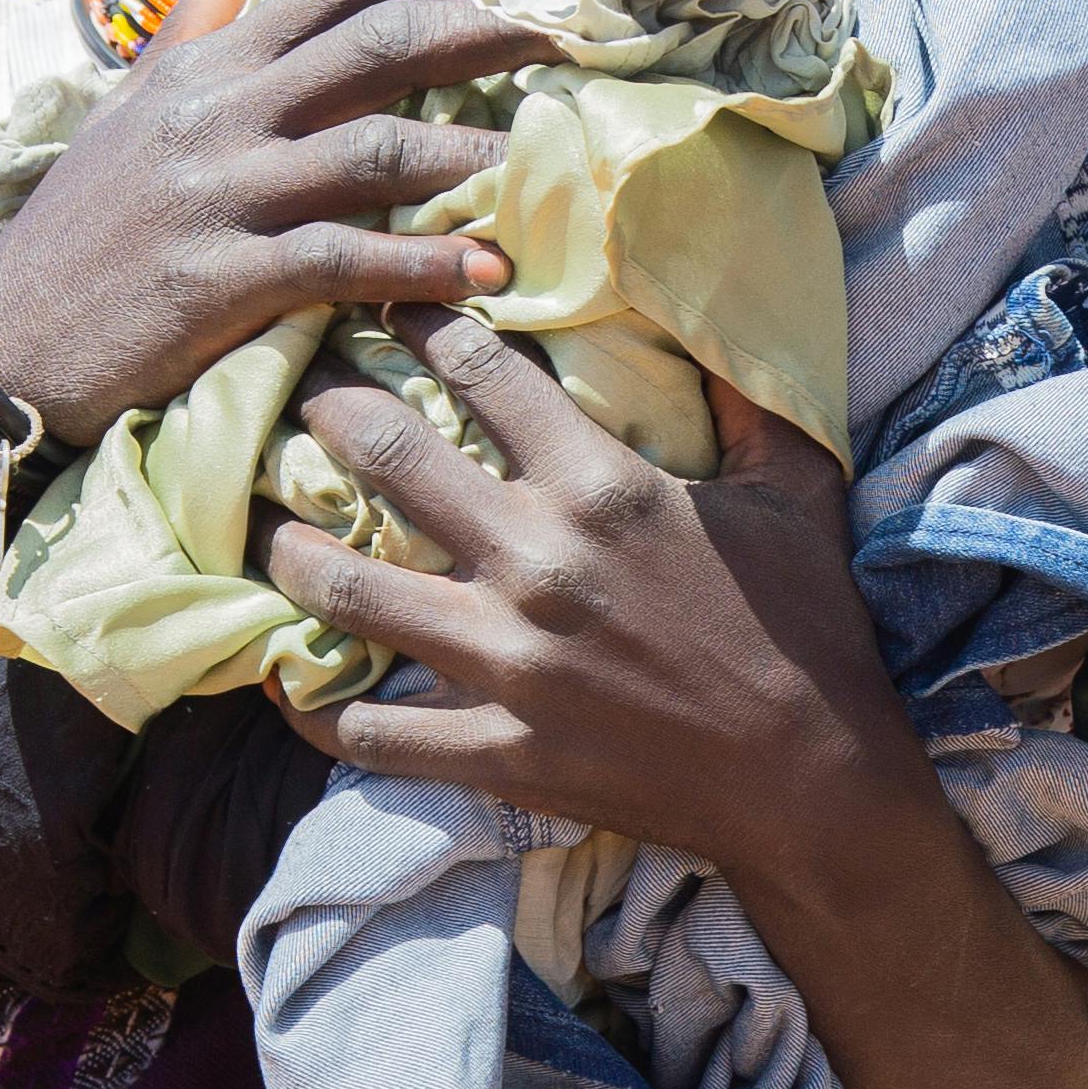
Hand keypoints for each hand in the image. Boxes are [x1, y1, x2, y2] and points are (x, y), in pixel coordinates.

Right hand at [0, 0, 556, 431]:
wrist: (1, 342)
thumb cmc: (84, 227)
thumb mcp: (132, 107)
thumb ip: (203, 22)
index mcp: (208, 65)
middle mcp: (218, 113)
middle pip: (374, 48)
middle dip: (481, 31)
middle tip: (572, 30)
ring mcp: (218, 194)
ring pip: (373, 152)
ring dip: (473, 158)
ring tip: (554, 165)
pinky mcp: (219, 280)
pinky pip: (341, 260)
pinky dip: (421, 265)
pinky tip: (487, 270)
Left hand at [259, 310, 917, 894]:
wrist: (814, 782)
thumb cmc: (809, 628)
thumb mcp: (798, 494)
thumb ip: (754, 403)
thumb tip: (726, 319)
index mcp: (601, 487)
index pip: (477, 370)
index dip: (419, 321)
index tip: (386, 306)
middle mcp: (536, 563)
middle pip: (385, 457)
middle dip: (326, 408)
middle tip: (301, 395)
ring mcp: (506, 664)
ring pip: (347, 590)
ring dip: (293, 552)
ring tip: (273, 534)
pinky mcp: (497, 751)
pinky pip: (371, 734)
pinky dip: (321, 715)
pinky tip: (299, 688)